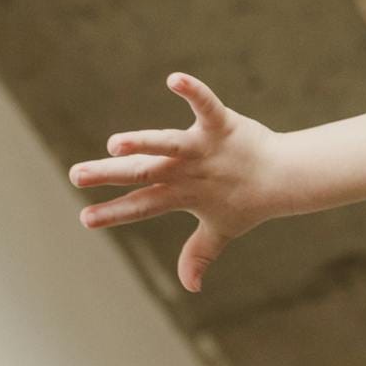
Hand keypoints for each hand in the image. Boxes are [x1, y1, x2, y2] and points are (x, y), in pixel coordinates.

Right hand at [69, 73, 281, 292]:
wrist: (288, 179)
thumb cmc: (251, 202)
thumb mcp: (222, 229)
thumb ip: (200, 254)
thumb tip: (191, 286)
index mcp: (182, 194)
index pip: (142, 205)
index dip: (115, 212)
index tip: (85, 218)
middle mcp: (188, 171)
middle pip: (144, 173)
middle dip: (109, 175)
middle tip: (76, 175)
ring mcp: (204, 148)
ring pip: (168, 144)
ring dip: (143, 142)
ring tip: (116, 144)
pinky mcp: (221, 125)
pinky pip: (206, 105)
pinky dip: (193, 91)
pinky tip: (175, 79)